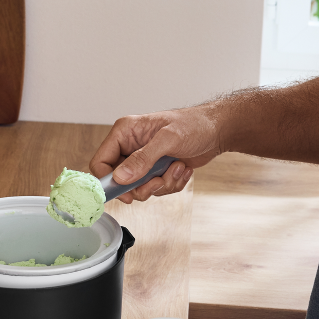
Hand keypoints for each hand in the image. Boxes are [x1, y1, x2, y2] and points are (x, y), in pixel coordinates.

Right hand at [89, 107, 221, 203]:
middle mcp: (130, 147)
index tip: (124, 193)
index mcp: (125, 133)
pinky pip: (154, 188)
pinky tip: (181, 168)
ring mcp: (143, 160)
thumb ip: (142, 159)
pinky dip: (170, 184)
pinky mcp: (155, 170)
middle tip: (158, 181)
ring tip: (175, 168)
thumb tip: (120, 177)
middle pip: (119, 180)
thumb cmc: (195, 124)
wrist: (218, 131)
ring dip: (160, 184)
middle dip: (141, 186)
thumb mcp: (168, 140)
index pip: (100, 161)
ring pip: (138, 188)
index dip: (108, 181)